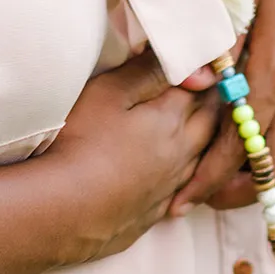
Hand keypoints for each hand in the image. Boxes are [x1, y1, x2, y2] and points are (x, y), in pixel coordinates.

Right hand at [40, 52, 217, 262]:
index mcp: (172, 119)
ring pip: (200, 157)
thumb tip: (190, 60)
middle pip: (209, 122)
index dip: (201, 72)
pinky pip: (181, 189)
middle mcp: (181, 153)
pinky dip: (183, 175)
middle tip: (202, 88)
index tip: (197, 61)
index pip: (203, 88)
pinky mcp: (153, 213)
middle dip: (209, 102)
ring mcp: (169, 186)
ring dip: (201, 139)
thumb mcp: (110, 93)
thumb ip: (149, 71)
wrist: (64, 211)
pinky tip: (171, 174)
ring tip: (190, 126)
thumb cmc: (82, 144)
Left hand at [183, 0, 274, 209]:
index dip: (208, 177)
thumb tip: (190, 82)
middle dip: (231, 194)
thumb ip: (214, 41)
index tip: (179, 198)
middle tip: (191, 197)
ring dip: (256, 182)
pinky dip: (271, 160)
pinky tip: (241, 152)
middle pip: (273, 172)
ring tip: (215, 181)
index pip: (239, 144)